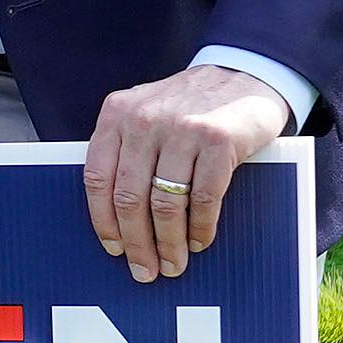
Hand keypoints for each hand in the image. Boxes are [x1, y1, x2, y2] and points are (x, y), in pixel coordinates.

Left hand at [83, 65, 290, 281]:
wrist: (246, 72)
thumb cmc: (191, 105)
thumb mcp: (147, 112)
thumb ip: (126, 148)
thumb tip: (116, 219)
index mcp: (117, 113)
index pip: (97, 178)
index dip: (103, 221)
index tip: (113, 249)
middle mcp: (144, 119)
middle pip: (129, 198)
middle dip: (137, 243)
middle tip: (145, 270)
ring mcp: (182, 128)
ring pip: (165, 204)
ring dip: (169, 243)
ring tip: (174, 264)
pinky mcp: (218, 140)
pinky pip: (203, 199)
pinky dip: (200, 228)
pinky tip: (200, 241)